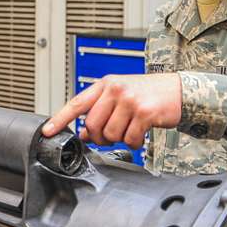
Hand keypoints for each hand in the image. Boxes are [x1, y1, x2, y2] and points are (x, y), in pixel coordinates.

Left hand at [42, 73, 181, 147]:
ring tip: (130, 130)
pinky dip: (135, 142)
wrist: (179, 90)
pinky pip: (130, 139)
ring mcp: (130, 100)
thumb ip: (101, 110)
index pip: (77, 103)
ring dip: (120, 140)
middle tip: (111, 137)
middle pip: (92, 125)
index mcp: (106, 84)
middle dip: (99, 138)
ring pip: (110, 134)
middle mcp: (116, 89)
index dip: (60, 119)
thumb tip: (83, 132)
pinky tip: (142, 133)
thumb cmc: (150, 93)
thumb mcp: (122, 95)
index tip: (47, 132)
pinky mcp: (144, 112)